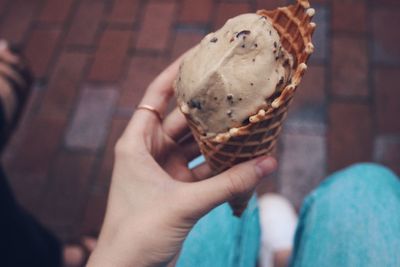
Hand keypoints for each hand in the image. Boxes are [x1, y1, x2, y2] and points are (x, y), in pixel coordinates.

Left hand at [87, 57, 276, 266]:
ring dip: (220, 141)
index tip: (199, 56)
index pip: (155, 97)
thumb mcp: (185, 203)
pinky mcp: (178, 190)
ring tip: (247, 123)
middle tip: (237, 92)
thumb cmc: (139, 233)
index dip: (175, 74)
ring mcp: (166, 171)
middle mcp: (151, 152)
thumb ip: (228, 183)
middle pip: (184, 121)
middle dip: (210, 110)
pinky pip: (204, 171)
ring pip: (197, 147)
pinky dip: (222, 167)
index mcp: (138, 143)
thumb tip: (268, 162)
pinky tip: (245, 160)